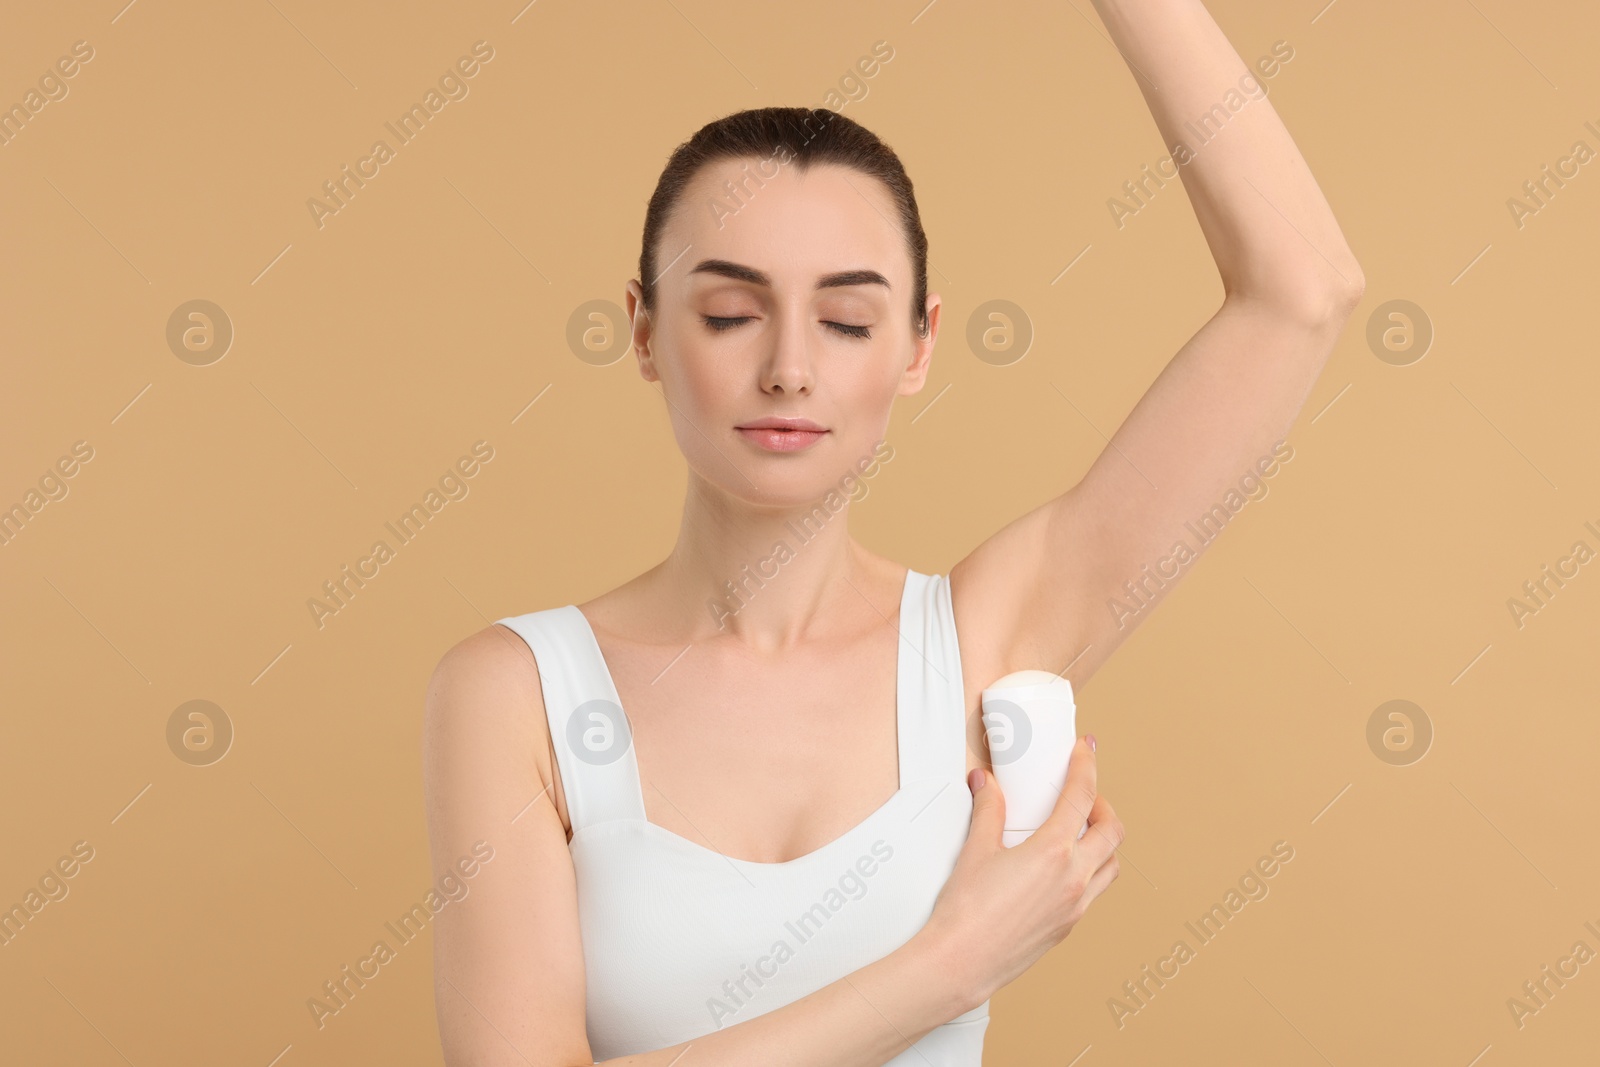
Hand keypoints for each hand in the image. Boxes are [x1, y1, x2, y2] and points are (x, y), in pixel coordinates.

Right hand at [918, 736, 1123, 1009]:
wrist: (963, 961)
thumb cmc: (967, 912)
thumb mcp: (976, 850)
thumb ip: (988, 811)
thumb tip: (986, 784)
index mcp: (1053, 852)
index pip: (1081, 796)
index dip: (1086, 767)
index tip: (1086, 751)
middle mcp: (1074, 878)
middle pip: (1112, 832)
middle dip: (1103, 807)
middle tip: (1084, 797)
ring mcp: (1076, 906)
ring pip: (1112, 865)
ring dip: (1104, 843)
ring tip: (1080, 832)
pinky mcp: (1068, 926)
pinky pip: (1095, 891)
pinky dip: (1090, 871)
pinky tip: (1064, 868)